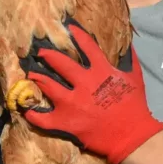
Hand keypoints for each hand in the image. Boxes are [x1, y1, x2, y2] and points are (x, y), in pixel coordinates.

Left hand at [22, 24, 162, 163]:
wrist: (132, 136)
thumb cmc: (135, 106)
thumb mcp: (135, 78)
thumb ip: (130, 59)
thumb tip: (127, 43)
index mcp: (101, 72)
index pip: (88, 47)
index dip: (78, 35)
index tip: (69, 28)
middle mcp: (84, 84)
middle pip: (61, 64)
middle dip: (48, 55)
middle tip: (40, 52)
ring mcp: (73, 104)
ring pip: (48, 87)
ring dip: (38, 79)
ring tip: (31, 75)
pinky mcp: (67, 122)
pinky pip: (44, 119)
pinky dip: (33, 115)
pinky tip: (27, 110)